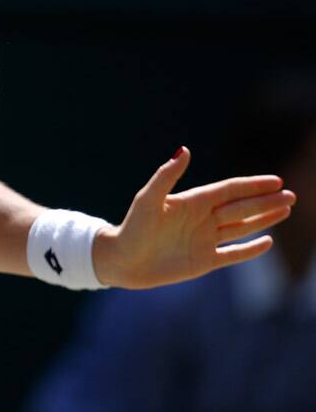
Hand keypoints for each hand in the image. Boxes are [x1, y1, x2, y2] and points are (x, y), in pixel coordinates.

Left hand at [95, 146, 296, 288]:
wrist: (120, 260)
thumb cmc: (132, 227)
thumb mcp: (148, 199)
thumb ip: (167, 176)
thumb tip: (185, 150)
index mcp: (192, 202)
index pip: (229, 190)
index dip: (252, 185)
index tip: (276, 180)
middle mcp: (202, 219)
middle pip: (241, 208)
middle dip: (265, 202)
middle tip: (292, 196)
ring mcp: (204, 240)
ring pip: (241, 228)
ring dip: (264, 219)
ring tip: (286, 210)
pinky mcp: (203, 261)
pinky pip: (232, 254)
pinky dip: (250, 250)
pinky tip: (267, 242)